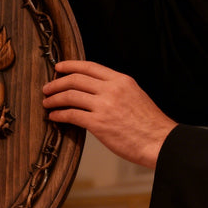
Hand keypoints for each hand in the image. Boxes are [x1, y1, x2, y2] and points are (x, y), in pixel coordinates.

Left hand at [42, 60, 176, 168]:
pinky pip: (71, 115)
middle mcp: (111, 89)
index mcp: (121, 80)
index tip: (59, 67)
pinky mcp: (98, 124)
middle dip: (57, 83)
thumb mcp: (135, 95)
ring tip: (47, 103)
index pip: (89, 66)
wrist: (161, 142)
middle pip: (75, 79)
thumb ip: (116, 89)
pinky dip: (59, 115)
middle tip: (47, 88)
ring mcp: (104, 106)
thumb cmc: (150, 124)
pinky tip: (54, 117)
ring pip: (70, 96)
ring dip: (54, 99)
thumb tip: (94, 90)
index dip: (70, 65)